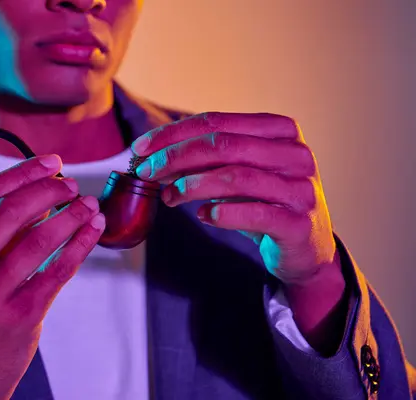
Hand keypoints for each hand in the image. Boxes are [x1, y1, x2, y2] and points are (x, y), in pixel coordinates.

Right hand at [0, 155, 104, 399]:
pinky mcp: (20, 318)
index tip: (50, 162)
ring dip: (70, 215)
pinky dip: (81, 243)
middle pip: (8, 212)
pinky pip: (58, 270)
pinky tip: (94, 229)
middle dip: (47, 189)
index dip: (21, 173)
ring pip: (37, 239)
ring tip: (88, 204)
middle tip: (70, 184)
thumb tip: (38, 190)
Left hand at [131, 113, 348, 351]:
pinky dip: (222, 214)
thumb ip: (204, 162)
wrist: (307, 249)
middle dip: (176, 156)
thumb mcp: (236, 175)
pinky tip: (204, 216)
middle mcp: (295, 153)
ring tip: (169, 196)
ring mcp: (301, 188)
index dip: (173, 133)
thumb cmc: (265, 204)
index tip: (141, 148)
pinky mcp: (298, 223)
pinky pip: (254, 213)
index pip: (217, 122)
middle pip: (224, 145)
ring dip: (192, 185)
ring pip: (236, 176)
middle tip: (147, 172)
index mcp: (279, 130)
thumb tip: (153, 158)